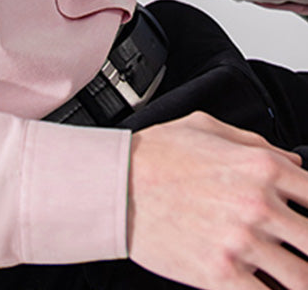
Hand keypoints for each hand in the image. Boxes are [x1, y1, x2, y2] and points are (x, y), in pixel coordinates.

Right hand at [127, 110, 307, 288]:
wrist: (113, 184)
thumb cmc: (153, 154)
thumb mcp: (205, 127)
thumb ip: (256, 143)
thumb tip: (292, 164)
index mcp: (260, 166)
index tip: (307, 219)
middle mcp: (258, 204)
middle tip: (300, 250)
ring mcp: (241, 242)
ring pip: (302, 279)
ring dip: (299, 279)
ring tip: (291, 274)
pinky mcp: (221, 274)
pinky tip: (268, 286)